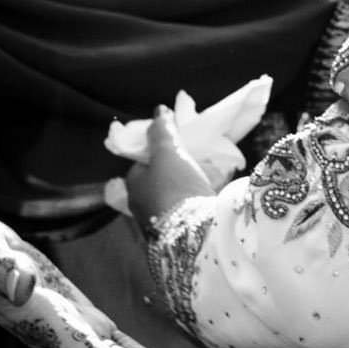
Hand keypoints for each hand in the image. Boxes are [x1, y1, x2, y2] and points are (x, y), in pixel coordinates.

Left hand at [123, 106, 219, 233]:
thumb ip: (162, 131)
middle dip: (178, 168)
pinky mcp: (181, 233)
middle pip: (161, 179)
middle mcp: (143, 206)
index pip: (143, 162)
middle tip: (197, 156)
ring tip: (211, 171)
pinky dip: (201, 198)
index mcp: (133, 186)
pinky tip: (215, 192)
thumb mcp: (167, 153)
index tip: (178, 143)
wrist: (195, 237)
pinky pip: (191, 208)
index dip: (159, 150)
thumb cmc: (175, 189)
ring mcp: (162, 222)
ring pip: (177, 194)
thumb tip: (159, 110)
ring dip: (191, 183)